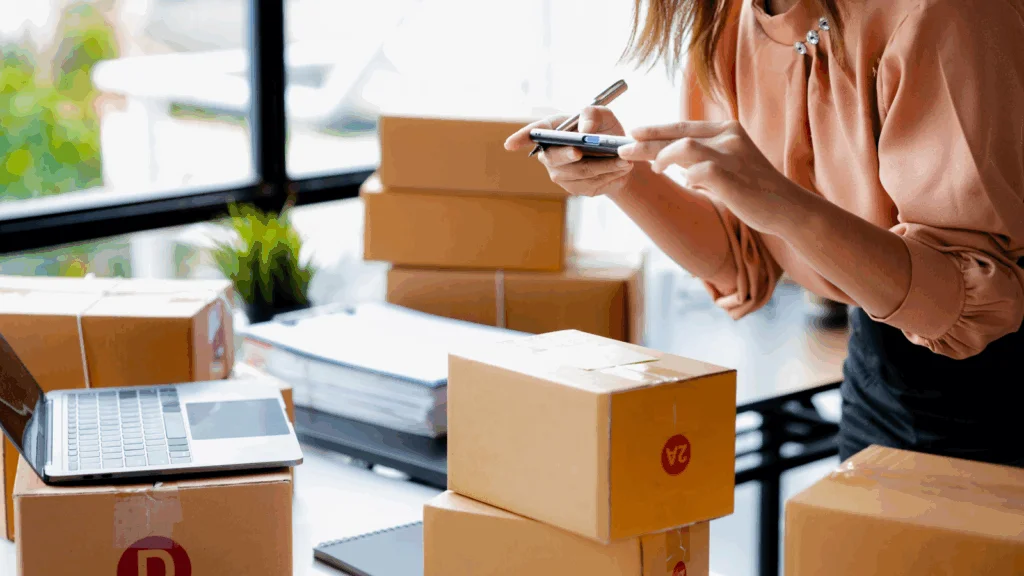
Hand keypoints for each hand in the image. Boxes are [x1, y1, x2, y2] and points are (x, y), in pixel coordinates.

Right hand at [505, 106, 634, 197]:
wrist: (620, 155)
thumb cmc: (604, 130)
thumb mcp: (603, 115)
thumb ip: (592, 114)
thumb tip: (585, 131)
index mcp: (552, 131)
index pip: (532, 134)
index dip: (520, 139)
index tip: (510, 145)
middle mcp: (550, 154)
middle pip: (553, 157)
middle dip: (567, 154)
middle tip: (579, 152)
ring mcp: (561, 174)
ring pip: (578, 172)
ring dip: (602, 166)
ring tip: (623, 160)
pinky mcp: (575, 188)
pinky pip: (590, 184)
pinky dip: (608, 176)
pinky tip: (621, 169)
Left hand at [618, 121, 809, 232]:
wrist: (786, 207)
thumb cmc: (754, 189)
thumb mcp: (729, 163)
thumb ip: (703, 157)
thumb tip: (670, 159)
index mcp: (728, 130)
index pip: (683, 126)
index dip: (656, 129)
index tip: (633, 133)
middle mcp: (728, 136)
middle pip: (677, 135)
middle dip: (646, 142)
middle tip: (623, 149)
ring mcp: (729, 154)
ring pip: (683, 147)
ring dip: (662, 157)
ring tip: (654, 170)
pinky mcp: (729, 175)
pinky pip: (695, 173)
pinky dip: (688, 179)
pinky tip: (691, 184)